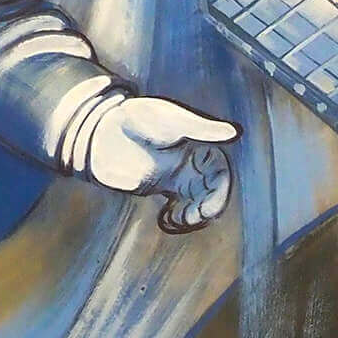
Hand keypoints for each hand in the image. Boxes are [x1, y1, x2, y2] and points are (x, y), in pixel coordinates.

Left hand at [86, 96, 238, 231]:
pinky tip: (169, 220)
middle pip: (211, 189)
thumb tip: (235, 132)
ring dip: (195, 213)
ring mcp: (174, 175)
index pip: (219, 169)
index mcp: (197, 146)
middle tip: (200, 213)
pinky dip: (177, 217)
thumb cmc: (139, 118)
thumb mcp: (174, 121)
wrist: (102, 130)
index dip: (221, 185)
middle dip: (210, 204)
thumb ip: (203, 129)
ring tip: (184, 219)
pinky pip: (177, 205)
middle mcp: (189, 162)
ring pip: (196, 200)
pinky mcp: (158, 186)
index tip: (214, 194)